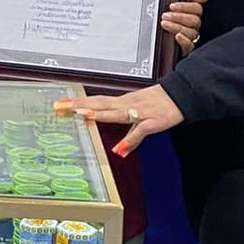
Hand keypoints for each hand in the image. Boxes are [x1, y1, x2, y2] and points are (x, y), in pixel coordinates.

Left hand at [58, 85, 183, 154]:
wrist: (182, 94)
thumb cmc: (160, 102)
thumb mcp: (140, 113)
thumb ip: (128, 129)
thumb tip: (120, 149)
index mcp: (123, 102)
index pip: (96, 101)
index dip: (79, 102)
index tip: (61, 103)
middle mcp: (127, 104)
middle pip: (100, 104)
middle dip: (81, 106)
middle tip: (62, 107)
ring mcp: (139, 112)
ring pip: (116, 112)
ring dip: (100, 115)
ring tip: (83, 116)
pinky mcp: (153, 121)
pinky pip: (140, 131)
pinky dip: (130, 140)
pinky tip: (120, 149)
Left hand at [160, 0, 210, 55]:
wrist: (155, 38)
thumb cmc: (168, 18)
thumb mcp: (177, 4)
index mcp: (194, 13)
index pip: (197, 8)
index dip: (185, 6)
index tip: (172, 6)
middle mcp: (195, 26)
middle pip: (194, 20)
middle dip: (179, 17)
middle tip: (165, 15)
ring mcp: (192, 38)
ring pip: (191, 32)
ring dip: (177, 27)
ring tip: (164, 23)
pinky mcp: (187, 49)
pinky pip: (189, 46)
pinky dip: (184, 40)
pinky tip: (177, 36)